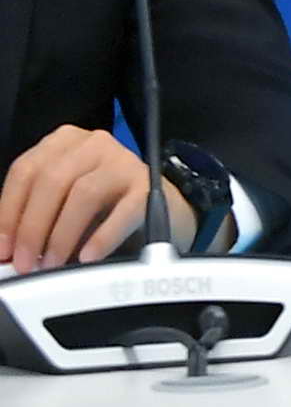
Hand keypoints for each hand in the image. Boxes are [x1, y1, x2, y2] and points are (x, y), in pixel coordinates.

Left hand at [0, 125, 193, 272]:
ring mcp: (124, 162)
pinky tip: (88, 256)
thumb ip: (34, 215)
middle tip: (26, 261)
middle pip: (52, 180)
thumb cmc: (100, 204)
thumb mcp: (61, 199)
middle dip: (33, 227)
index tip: (3, 247)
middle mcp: (93, 144)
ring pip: (84, 193)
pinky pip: (124, 211)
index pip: (25, 171)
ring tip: (53, 264)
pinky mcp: (150, 186)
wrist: (159, 205)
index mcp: (62, 143)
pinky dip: (103, 237)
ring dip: (62, 235)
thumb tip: (7, 249)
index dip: (9, 212)